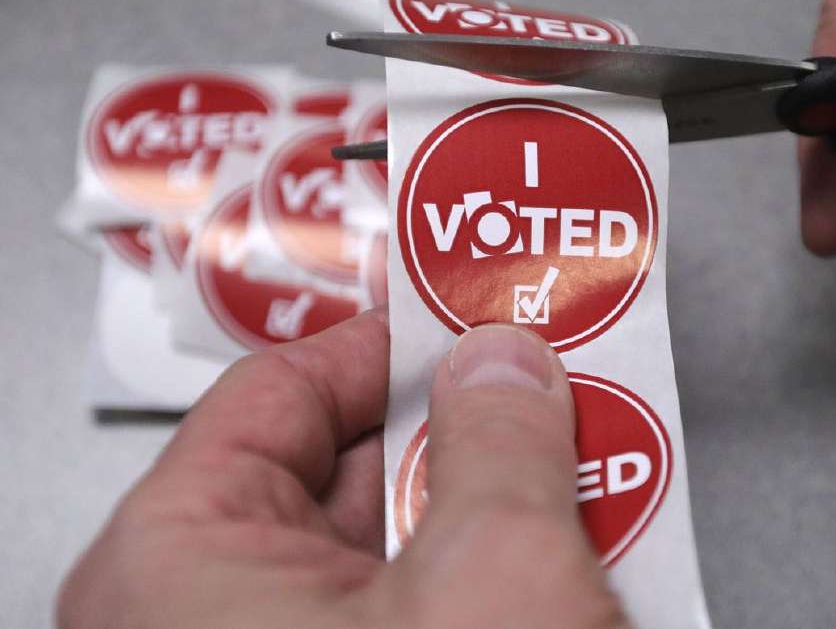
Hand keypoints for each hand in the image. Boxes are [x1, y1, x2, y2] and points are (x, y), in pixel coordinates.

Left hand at [58, 311, 627, 628]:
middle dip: (466, 429)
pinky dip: (490, 582)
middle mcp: (213, 619)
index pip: (277, 388)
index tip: (462, 312)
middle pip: (351, 465)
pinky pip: (420, 607)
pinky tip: (566, 564)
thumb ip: (505, 445)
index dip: (387, 339)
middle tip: (545, 390)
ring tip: (583, 475)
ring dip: (496, 509)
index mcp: (177, 569)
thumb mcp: (492, 580)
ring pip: (397, 546)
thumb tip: (505, 367)